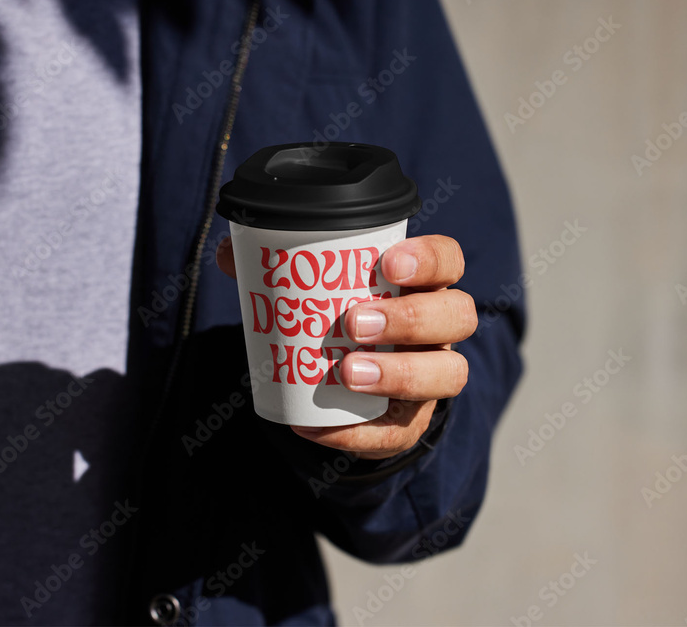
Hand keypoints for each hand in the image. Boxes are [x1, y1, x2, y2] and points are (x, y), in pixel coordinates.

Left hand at [216, 234, 476, 459]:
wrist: (343, 387)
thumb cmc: (336, 320)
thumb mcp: (318, 292)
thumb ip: (277, 268)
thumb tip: (230, 253)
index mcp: (422, 284)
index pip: (448, 260)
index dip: (429, 260)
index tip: (389, 264)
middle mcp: (438, 329)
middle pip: (457, 315)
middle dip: (410, 318)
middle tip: (355, 323)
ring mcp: (432, 377)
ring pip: (448, 373)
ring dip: (400, 373)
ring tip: (348, 373)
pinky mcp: (409, 423)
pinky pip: (397, 433)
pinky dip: (354, 433)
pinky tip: (315, 426)